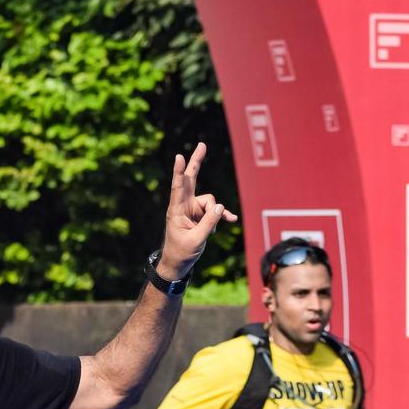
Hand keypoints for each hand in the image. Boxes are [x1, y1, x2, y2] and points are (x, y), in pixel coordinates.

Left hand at [159, 143, 237, 279]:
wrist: (178, 264)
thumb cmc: (181, 253)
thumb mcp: (196, 240)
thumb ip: (209, 222)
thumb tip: (219, 206)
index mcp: (176, 211)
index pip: (178, 188)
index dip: (179, 172)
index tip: (179, 157)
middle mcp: (183, 206)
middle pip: (191, 179)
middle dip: (196, 162)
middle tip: (202, 144)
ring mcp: (192, 209)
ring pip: (210, 201)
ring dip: (216, 213)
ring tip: (214, 228)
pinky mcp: (200, 215)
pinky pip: (215, 210)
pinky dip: (222, 215)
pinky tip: (232, 220)